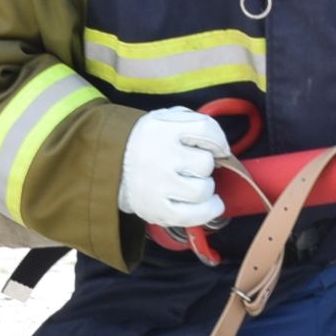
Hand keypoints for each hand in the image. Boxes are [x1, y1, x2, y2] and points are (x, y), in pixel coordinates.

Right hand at [117, 107, 231, 229]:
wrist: (113, 164)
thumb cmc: (150, 142)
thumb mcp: (168, 119)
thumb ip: (195, 123)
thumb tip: (222, 149)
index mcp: (162, 128)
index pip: (205, 130)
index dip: (217, 141)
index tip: (216, 148)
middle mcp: (159, 156)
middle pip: (205, 163)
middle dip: (204, 165)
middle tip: (192, 166)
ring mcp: (157, 185)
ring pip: (203, 190)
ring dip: (204, 187)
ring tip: (193, 183)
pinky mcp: (156, 209)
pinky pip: (193, 216)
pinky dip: (207, 211)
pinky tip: (209, 204)